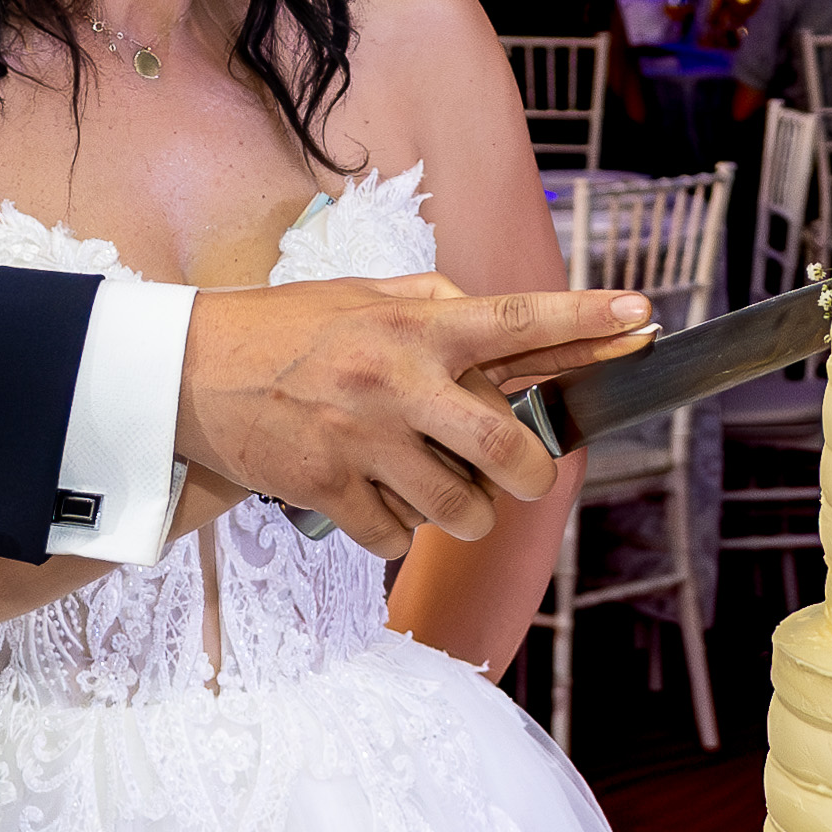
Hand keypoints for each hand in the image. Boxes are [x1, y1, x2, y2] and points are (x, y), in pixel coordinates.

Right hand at [175, 276, 654, 556]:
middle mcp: (398, 381)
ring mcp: (364, 441)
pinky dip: (397, 530)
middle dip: (530, 475)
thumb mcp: (363, 294)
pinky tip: (375, 498)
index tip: (642, 319)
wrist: (189, 373)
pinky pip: (396, 537)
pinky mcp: (329, 490)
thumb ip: (435, 303)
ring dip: (463, 511)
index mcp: (416, 324)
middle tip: (520, 474)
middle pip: (507, 448)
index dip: (587, 322)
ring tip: (435, 487)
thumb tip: (503, 321)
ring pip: (459, 509)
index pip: (519, 320)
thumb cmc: (286, 330)